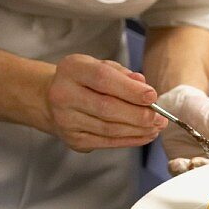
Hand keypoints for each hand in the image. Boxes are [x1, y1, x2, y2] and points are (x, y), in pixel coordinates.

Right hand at [44, 54, 166, 151]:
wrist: (50, 100)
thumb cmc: (81, 80)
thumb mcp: (98, 66)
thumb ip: (121, 74)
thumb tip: (143, 86)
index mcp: (72, 70)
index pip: (103, 79)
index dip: (130, 90)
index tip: (152, 96)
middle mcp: (64, 95)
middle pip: (106, 108)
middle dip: (137, 114)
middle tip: (159, 117)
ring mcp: (67, 121)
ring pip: (108, 129)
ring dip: (137, 130)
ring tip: (156, 127)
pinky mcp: (74, 140)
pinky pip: (107, 142)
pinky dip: (129, 140)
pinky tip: (144, 135)